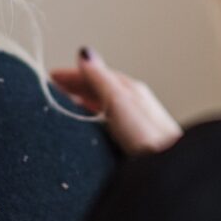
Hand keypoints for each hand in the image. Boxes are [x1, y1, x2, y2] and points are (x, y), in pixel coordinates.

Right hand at [51, 48, 182, 156]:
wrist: (168, 167)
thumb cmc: (147, 137)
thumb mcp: (117, 101)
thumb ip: (100, 78)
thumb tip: (85, 54)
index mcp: (130, 89)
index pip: (96, 73)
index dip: (72, 74)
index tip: (51, 75)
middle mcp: (135, 102)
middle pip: (101, 87)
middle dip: (77, 86)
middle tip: (54, 88)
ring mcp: (137, 121)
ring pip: (106, 104)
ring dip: (85, 101)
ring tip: (67, 105)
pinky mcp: (136, 140)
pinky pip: (110, 120)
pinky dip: (95, 117)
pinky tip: (91, 127)